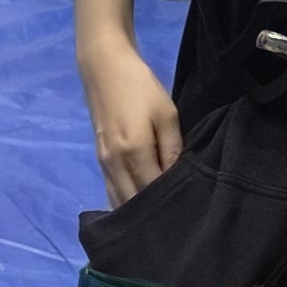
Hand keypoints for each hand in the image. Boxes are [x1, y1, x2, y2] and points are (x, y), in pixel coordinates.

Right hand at [79, 37, 182, 202]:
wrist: (103, 68)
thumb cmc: (140, 87)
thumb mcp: (166, 113)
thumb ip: (172, 148)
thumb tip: (176, 177)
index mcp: (134, 152)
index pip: (154, 190)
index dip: (169, 201)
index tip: (187, 206)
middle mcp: (115, 164)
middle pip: (133, 201)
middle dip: (152, 212)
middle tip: (173, 217)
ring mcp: (104, 163)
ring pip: (119, 199)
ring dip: (135, 210)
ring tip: (156, 217)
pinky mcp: (99, 159)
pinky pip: (111, 190)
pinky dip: (122, 201)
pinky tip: (134, 208)